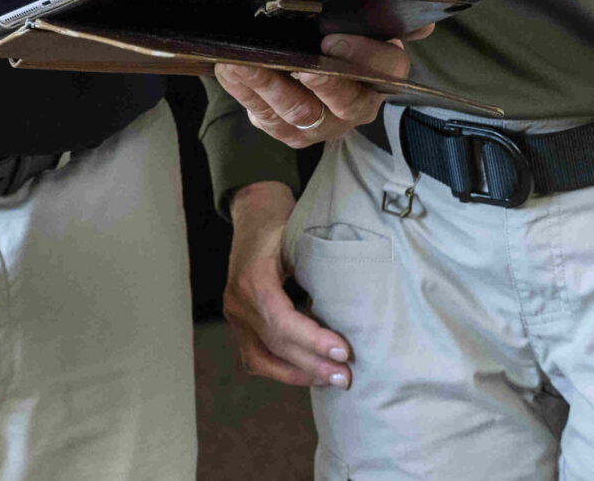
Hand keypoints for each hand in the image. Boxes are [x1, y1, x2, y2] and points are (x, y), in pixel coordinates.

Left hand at [213, 0, 428, 145]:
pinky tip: (231, 69)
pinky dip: (247, 92)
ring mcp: (327, 122)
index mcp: (383, 65)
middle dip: (321, 83)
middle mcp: (360, 101)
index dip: (363, 56)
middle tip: (296, 64)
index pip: (389, 67)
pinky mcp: (292, 131)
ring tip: (245, 62)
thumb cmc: (318, 3)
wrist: (286, 18)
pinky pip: (270, 119)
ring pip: (302, 114)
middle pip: (348, 103)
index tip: (330, 40)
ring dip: (271, 87)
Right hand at [223, 182, 355, 388]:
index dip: (313, 341)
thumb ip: (321, 267)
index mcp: (253, 277)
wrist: (253, 213)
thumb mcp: (301, 236)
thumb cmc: (284, 223)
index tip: (344, 352)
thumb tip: (358, 303)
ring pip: (261, 360)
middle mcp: (238, 300)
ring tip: (331, 380)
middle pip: (275, 344)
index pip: (281, 321)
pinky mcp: (239, 323)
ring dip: (298, 375)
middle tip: (347, 377)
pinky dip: (282, 370)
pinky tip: (310, 374)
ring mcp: (235, 314)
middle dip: (313, 364)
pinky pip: (256, 358)